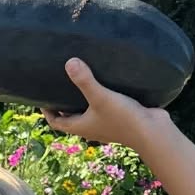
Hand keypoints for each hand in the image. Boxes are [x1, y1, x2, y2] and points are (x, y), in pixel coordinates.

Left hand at [42, 58, 168, 148]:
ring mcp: (104, 124)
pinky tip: (106, 84)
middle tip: (59, 85)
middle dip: (63, 103)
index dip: (46, 111)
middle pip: (70, 116)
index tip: (41, 97)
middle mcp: (89, 127)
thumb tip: (69, 62)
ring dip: (82, 101)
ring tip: (80, 82)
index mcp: (79, 126)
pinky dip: (100, 99)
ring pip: (87, 112)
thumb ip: (85, 81)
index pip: (55, 121)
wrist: (152, 131)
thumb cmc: (122, 118)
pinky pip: (104, 108)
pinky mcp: (119, 118)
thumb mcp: (100, 97)